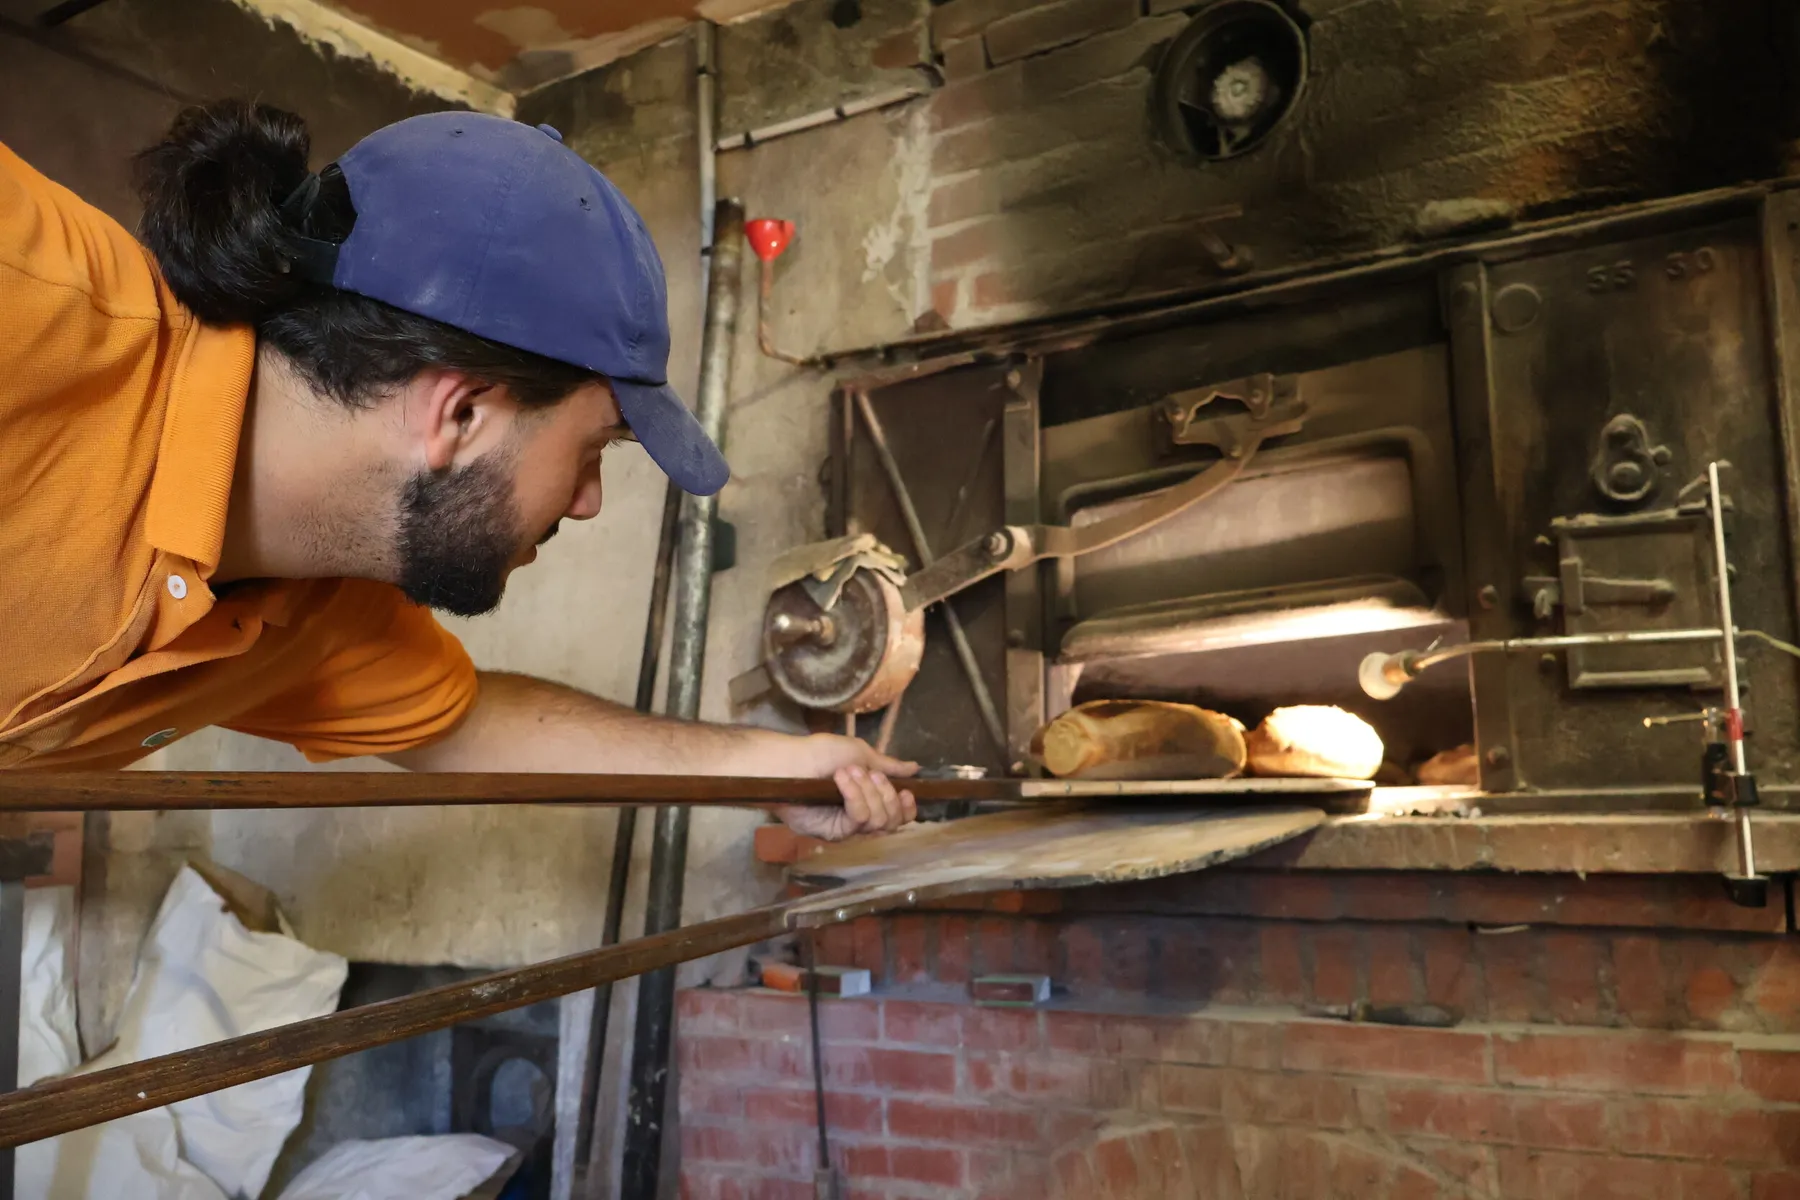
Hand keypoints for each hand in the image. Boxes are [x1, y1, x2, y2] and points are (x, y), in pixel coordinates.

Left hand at [776, 734, 918, 841]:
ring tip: (848, 772)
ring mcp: (847, 827)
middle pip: (892, 822)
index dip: (907, 808)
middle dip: (886, 795)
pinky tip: (842, 781)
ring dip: (868, 793)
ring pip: (878, 822)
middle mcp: (860, 817)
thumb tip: (915, 767)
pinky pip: (858, 820)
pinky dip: (855, 797)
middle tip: (870, 774)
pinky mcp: (834, 832)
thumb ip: (888, 766)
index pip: (899, 816)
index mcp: (869, 799)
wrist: (791, 761)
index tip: (906, 791)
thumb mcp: (860, 753)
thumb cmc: (821, 753)